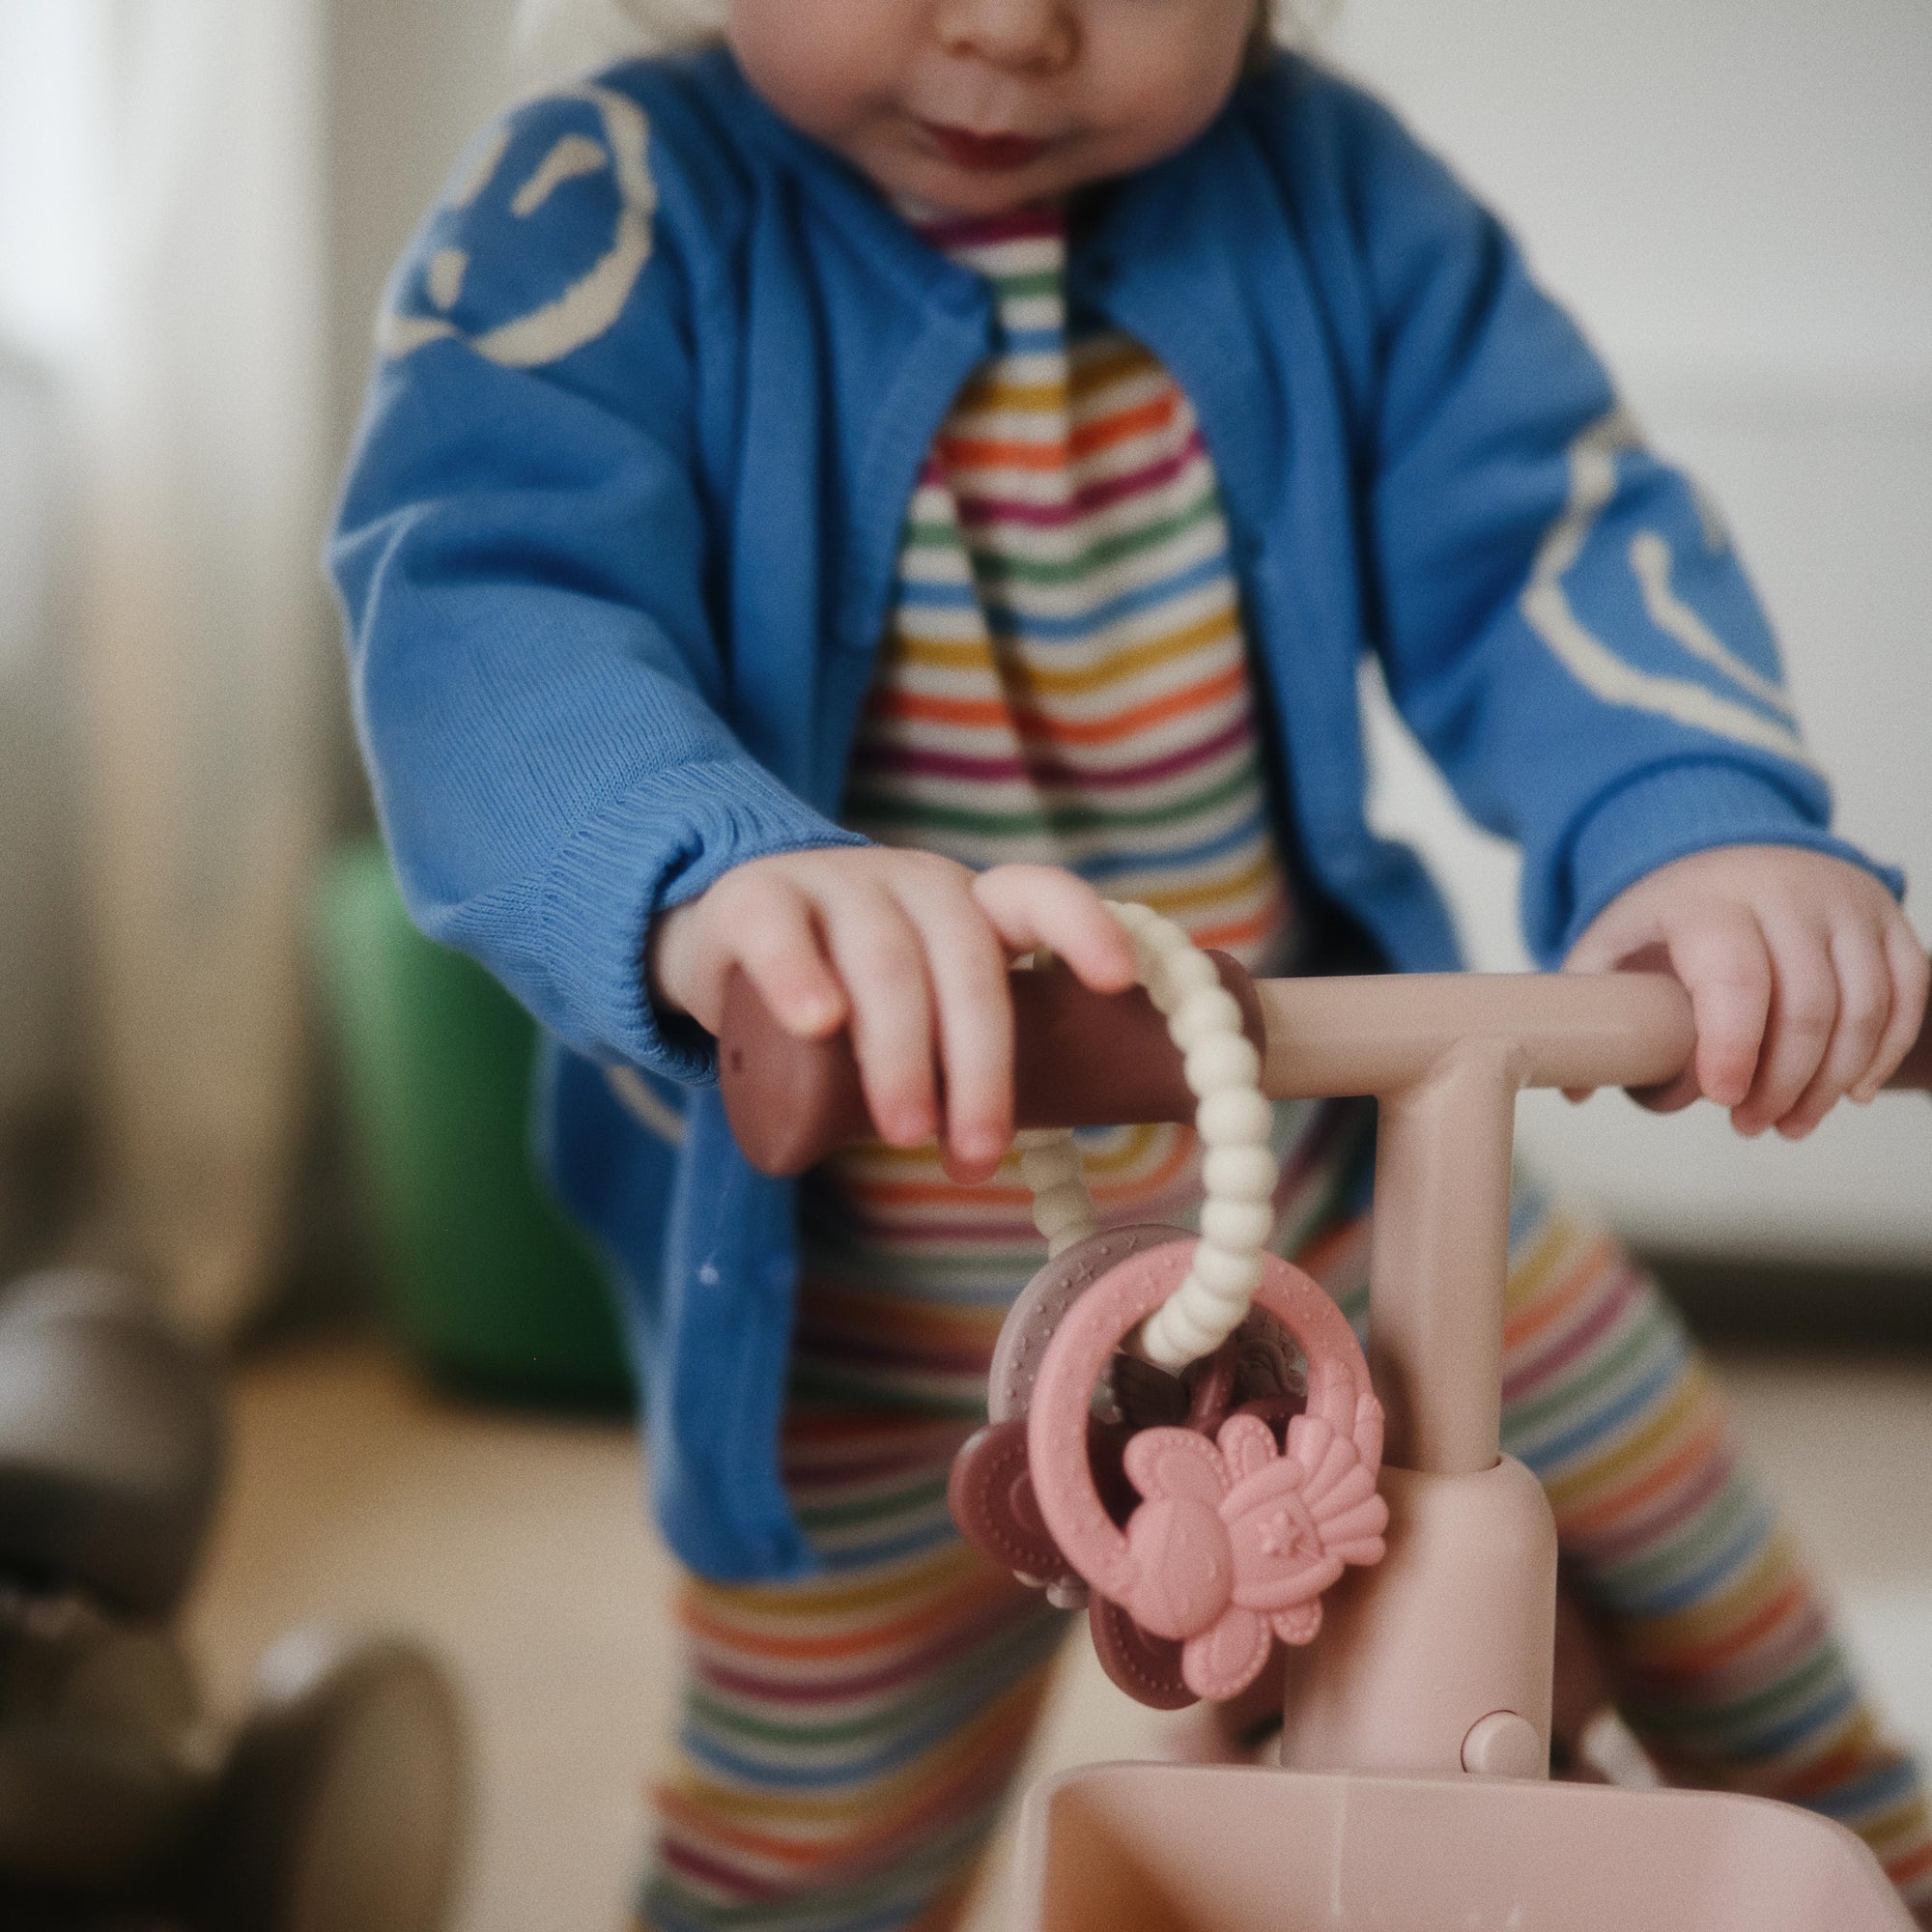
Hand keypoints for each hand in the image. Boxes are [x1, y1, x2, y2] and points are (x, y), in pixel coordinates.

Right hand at [647, 851, 1136, 1181]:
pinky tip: (819, 1024)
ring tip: (906, 1132)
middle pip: (965, 962)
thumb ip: (960, 1051)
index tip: (1116, 982)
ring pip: (885, 960)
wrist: (725, 937)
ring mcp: (833, 884)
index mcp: (968, 907)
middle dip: (980, 1066)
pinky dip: (802, 978)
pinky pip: (781, 931)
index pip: (1038, 896)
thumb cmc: (848, 992)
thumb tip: (1005, 1156)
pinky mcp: (754, 899)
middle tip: (976, 1153)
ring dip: (904, 1052)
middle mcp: (912, 885)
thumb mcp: (918, 1007)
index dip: (1082, 929)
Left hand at [1562, 847, 1927, 1136]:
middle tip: (1750, 1125)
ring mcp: (1843, 902)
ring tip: (1793, 1123)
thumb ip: (1591, 1010)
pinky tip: (1851, 1092)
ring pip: (1864, 1005)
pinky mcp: (1885, 918)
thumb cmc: (1666, 916)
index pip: (1735, 976)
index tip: (1720, 1098)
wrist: (1724, 849)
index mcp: (1708, 900)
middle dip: (1782, 1082)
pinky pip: (1909, 991)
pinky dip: (1885, 1050)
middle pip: (1807, 1004)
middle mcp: (1785, 893)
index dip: (1733, 1046)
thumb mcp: (1610, 946)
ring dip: (1832, 1080)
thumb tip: (1575, 1089)